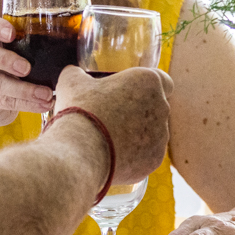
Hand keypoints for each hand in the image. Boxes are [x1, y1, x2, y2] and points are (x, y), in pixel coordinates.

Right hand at [0, 11, 54, 125]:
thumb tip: (76, 31)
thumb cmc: (8, 63)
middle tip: (27, 68)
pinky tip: (44, 104)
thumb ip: (29, 39)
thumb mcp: (12, 47)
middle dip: (5, 59)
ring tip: (46, 93)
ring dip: (23, 89)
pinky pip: (5, 102)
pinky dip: (27, 104)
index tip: (12, 33)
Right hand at [52, 65, 172, 183]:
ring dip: (135, 135)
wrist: (80, 153)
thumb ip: (77, 73)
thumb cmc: (79, 111)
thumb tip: (73, 73)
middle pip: (155, 108)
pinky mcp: (154, 160)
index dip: (147, 87)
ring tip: (107, 139)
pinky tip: (111, 155)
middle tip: (112, 116)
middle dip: (138, 112)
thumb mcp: (71, 82)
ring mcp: (160, 136)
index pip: (163, 81)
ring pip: (151, 134)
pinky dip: (132, 156)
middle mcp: (161, 108)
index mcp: (148, 82)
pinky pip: (145, 155)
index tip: (130, 93)